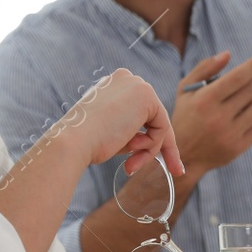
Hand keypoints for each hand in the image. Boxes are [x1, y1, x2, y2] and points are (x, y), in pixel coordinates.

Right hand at [57, 68, 184, 176]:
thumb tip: (147, 138)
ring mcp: (138, 85)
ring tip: (129, 164)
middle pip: (153, 117)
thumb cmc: (84, 142)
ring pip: (158, 125)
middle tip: (177, 171)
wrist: (73, 141)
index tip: (154, 158)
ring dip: (147, 150)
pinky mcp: (147, 96)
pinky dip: (150, 145)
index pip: (140, 112)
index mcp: (113, 86)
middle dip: (158, 146)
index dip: (148, 136)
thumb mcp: (109, 131)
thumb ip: (129, 129)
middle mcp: (127, 79)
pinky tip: (130, 148)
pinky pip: (162, 128)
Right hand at [171, 51, 251, 177]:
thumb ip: (205, 68)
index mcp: (205, 100)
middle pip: (251, 91)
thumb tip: (228, 54)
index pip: (237, 78)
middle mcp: (218, 117)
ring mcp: (230, 134)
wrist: (183, 155)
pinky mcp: (238, 148)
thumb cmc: (185, 116)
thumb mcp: (185, 90)